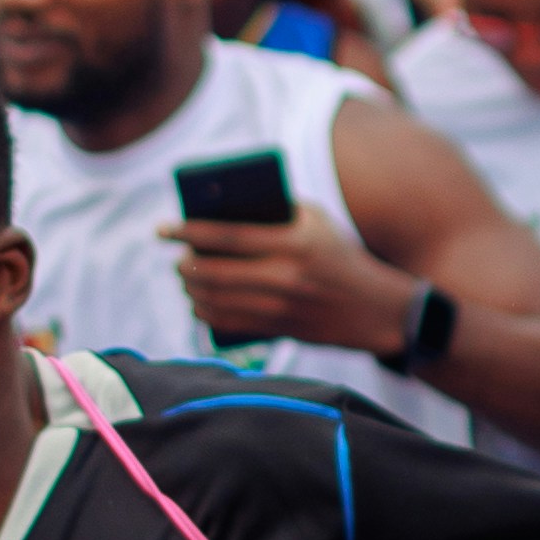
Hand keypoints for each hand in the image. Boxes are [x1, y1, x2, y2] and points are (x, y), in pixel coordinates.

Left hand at [166, 201, 388, 352]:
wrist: (376, 308)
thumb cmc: (340, 253)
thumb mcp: (315, 220)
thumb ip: (275, 209)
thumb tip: (220, 210)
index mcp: (293, 242)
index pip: (227, 236)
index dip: (189, 232)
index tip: (163, 228)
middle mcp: (285, 276)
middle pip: (216, 272)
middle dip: (186, 266)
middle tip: (176, 259)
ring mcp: (281, 307)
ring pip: (218, 301)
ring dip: (192, 290)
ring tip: (185, 279)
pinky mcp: (281, 330)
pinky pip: (231, 323)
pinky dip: (207, 313)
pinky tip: (198, 304)